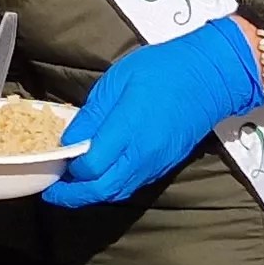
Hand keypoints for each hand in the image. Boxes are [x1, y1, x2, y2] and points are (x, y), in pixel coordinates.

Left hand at [46, 18, 263, 207]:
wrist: (210, 76)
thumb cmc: (164, 69)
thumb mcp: (117, 81)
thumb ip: (92, 114)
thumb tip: (70, 139)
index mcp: (129, 129)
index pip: (90, 166)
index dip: (67, 169)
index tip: (53, 160)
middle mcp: (143, 154)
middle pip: (102, 189)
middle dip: (73, 195)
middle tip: (53, 191)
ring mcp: (156, 163)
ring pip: (117, 192)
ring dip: (92, 194)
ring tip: (71, 187)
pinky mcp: (164, 165)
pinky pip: (132, 185)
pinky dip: (111, 187)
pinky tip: (99, 177)